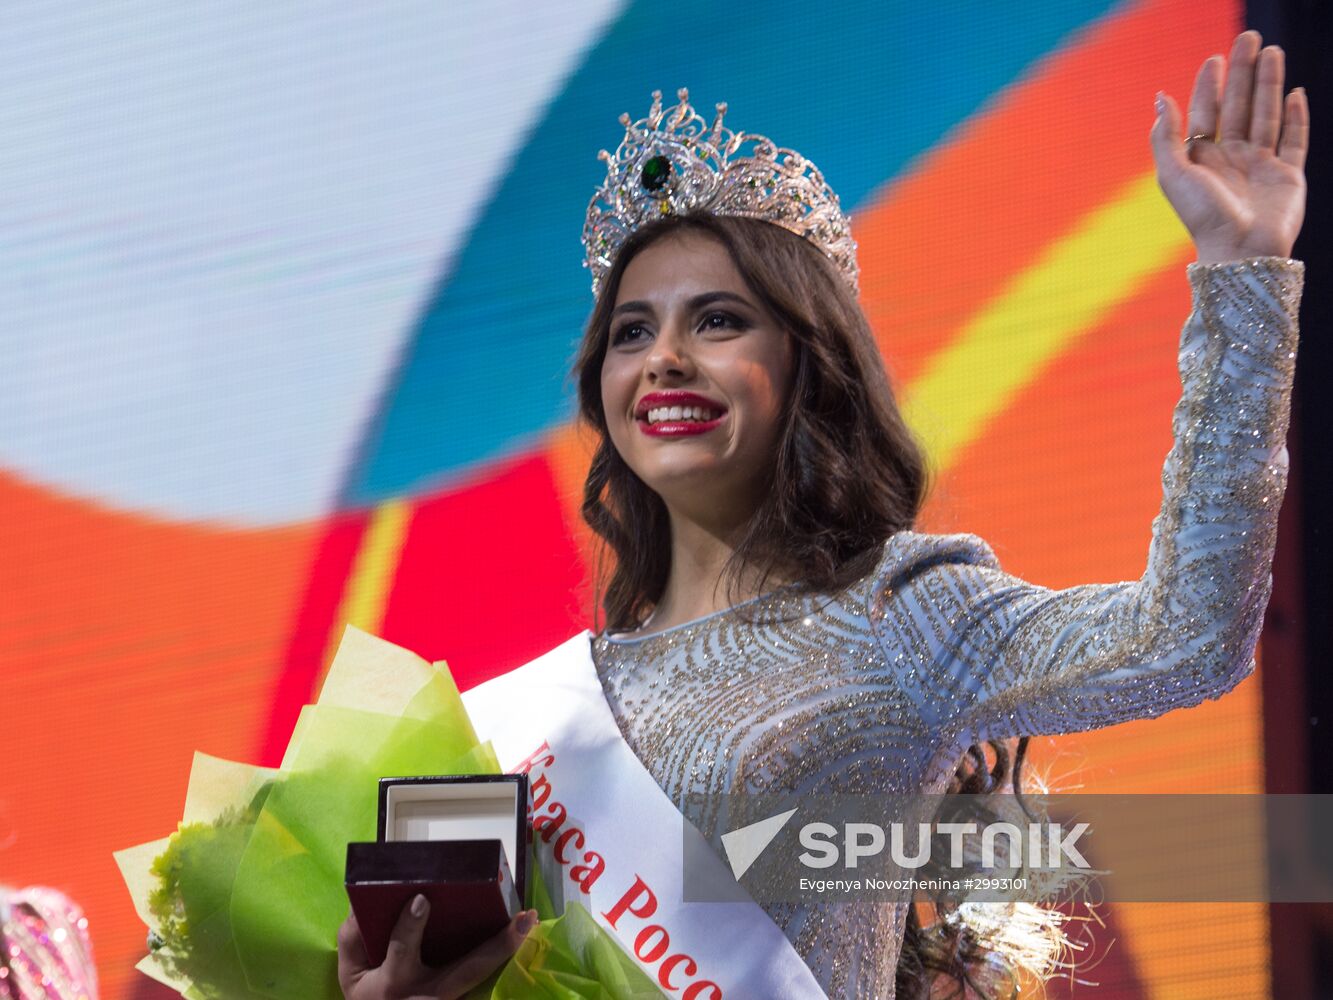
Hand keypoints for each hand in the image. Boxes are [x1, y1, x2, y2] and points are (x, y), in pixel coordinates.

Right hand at [337, 894, 537, 999]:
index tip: (421, 900)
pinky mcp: (459, 998)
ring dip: (507, 947)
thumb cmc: (366, 996)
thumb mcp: (350, 973)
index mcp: (394, 981)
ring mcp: (449, 999)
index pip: (402, 950)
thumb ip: (353, 937)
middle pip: (468, 969)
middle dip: (497, 945)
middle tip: (521, 919)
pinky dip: (501, 953)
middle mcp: (429, 993)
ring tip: (529, 920)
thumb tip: (363, 903)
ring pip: (482, 974)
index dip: (410, 926)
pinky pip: (483, 975)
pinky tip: (521, 931)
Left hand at [1151, 30, 1308, 264]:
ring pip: (1266, 115)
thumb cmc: (1203, 216)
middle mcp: (1231, 160)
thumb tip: (1160, 97)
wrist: (1240, 250)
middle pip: (1238, 106)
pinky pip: (1294, 140)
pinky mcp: (1288, 176)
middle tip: (1249, 37)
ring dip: (1269, 84)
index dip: (1209, 85)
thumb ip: (1166, 136)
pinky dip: (1296, 117)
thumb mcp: (1174, 174)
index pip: (1206, 113)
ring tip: (1273, 51)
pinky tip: (1295, 94)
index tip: (1214, 58)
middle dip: (1244, 72)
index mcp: (1202, 160)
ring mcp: (1261, 167)